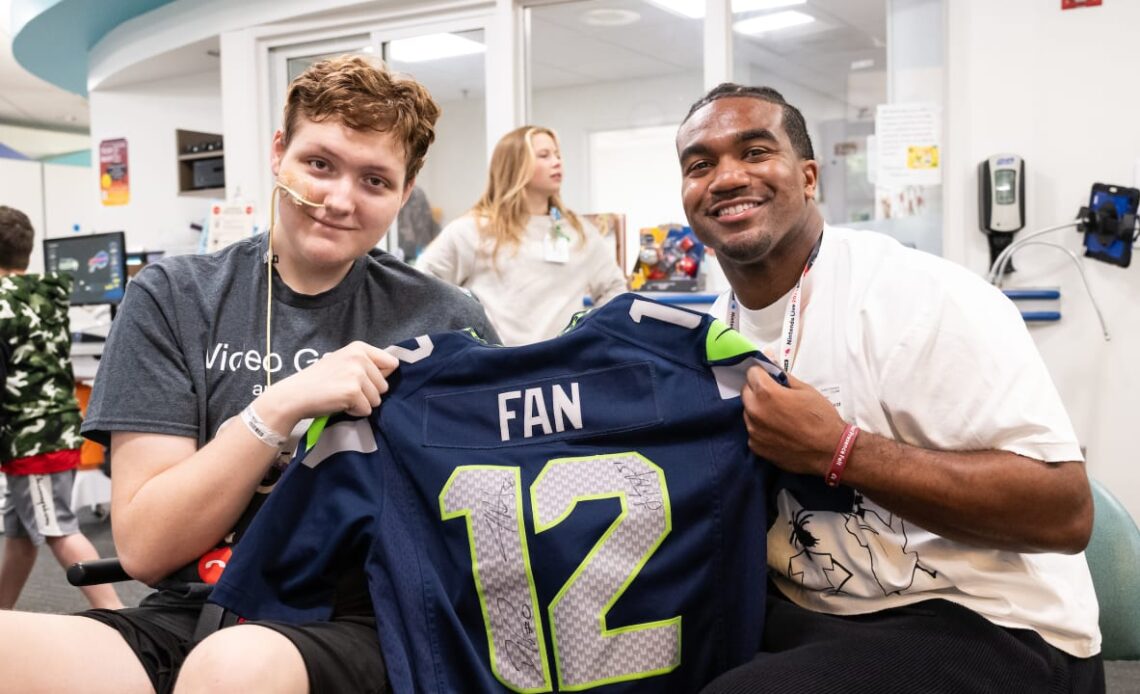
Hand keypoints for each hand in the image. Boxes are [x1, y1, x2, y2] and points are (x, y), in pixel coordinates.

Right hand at [261, 341, 398, 423]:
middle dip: (368, 393)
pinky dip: (354, 412)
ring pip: (377, 399)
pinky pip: (366, 410)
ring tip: (341, 396)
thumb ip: (365, 364)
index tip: (363, 381)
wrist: (295, 394)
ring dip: (361, 403)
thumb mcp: (343, 362)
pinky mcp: (353, 392)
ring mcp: (357, 374)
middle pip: (385, 385)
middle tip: (345, 390)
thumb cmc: (318, 381)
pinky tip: (338, 403)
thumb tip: (393, 369)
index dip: (380, 377)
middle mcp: (360, 357)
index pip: (392, 363)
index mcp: (359, 348)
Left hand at [741, 366, 846, 476]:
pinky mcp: (756, 447)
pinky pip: (753, 431)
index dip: (762, 373)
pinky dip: (762, 428)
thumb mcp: (805, 390)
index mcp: (766, 393)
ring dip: (759, 410)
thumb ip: (783, 376)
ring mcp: (753, 431)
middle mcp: (755, 411)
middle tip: (776, 396)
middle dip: (758, 390)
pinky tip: (778, 431)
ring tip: (779, 416)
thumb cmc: (821, 418)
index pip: (752, 373)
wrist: (830, 451)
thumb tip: (772, 364)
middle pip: (746, 392)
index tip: (770, 377)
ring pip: (748, 412)